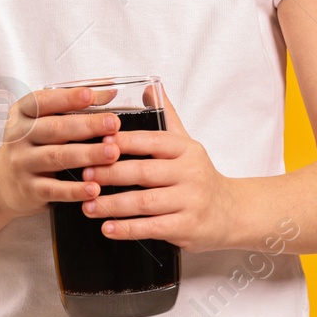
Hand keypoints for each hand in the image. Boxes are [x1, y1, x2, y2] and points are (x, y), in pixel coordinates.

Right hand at [0, 85, 121, 219]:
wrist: (0, 183)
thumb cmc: (31, 145)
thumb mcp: (42, 121)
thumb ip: (74, 106)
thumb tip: (111, 93)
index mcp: (22, 114)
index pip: (42, 101)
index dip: (66, 98)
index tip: (90, 95)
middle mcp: (19, 137)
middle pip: (54, 129)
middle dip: (87, 125)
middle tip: (113, 124)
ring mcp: (22, 163)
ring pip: (56, 157)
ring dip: (87, 154)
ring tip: (112, 152)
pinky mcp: (29, 189)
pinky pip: (54, 190)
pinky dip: (75, 190)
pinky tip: (94, 189)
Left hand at [79, 83, 238, 252]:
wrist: (232, 212)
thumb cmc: (200, 177)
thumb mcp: (187, 144)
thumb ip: (166, 117)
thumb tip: (148, 87)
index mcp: (186, 149)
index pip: (152, 141)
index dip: (124, 141)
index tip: (98, 141)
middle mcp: (190, 173)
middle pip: (144, 172)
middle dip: (110, 173)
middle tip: (85, 175)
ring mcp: (190, 202)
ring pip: (145, 202)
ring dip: (113, 205)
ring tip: (88, 206)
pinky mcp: (187, 227)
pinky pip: (152, 228)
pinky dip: (127, 229)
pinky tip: (107, 228)